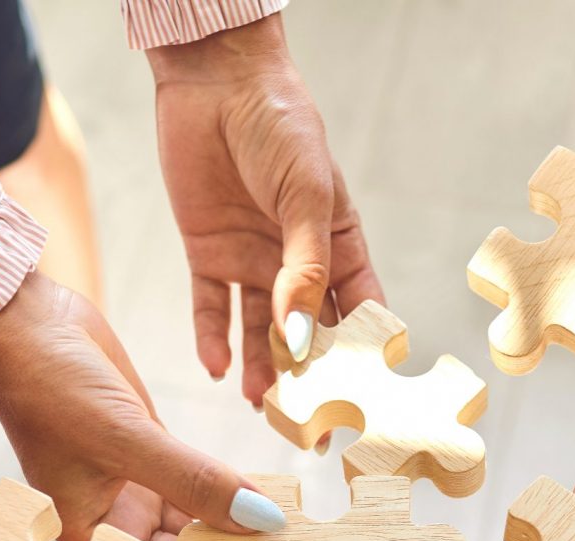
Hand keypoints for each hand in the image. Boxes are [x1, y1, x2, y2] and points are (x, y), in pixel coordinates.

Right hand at [0, 271, 285, 540]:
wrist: (28, 321)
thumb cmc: (49, 386)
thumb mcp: (126, 440)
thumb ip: (195, 483)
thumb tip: (260, 521)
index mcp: (93, 536)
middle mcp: (118, 519)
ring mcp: (139, 486)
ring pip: (201, 522)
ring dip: (240, 527)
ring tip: (288, 537)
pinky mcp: (157, 453)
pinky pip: (205, 484)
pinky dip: (235, 490)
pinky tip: (270, 497)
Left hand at [147, 15, 383, 404]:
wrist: (215, 80)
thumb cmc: (281, 126)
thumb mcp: (305, 196)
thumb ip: (304, 268)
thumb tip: (301, 337)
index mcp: (339, 248)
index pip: (359, 313)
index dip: (364, 356)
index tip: (365, 400)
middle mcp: (298, 264)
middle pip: (309, 335)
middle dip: (310, 380)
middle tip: (312, 426)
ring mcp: (253, 263)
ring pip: (259, 331)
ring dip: (260, 369)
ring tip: (260, 407)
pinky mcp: (209, 255)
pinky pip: (211, 308)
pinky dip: (212, 338)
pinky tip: (215, 368)